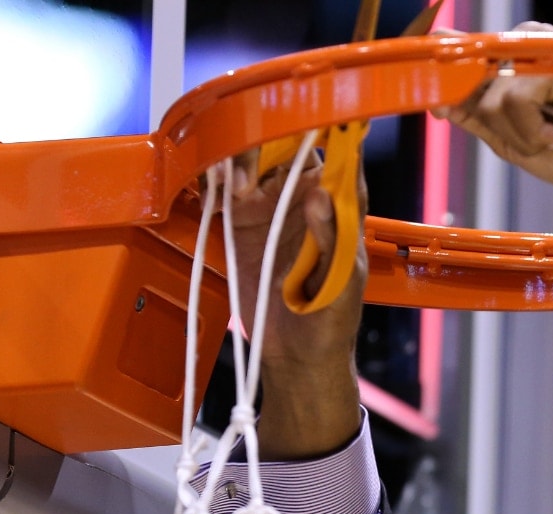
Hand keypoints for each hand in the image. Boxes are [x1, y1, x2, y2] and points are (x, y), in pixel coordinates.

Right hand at [217, 147, 366, 459]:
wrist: (295, 356)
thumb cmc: (332, 318)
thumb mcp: (341, 281)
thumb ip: (332, 238)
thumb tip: (320, 194)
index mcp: (338, 204)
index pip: (337, 152)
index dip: (322, 129)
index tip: (304, 118)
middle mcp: (303, 196)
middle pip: (284, 146)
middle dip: (265, 143)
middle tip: (252, 168)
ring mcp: (269, 207)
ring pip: (249, 160)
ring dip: (236, 160)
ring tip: (234, 188)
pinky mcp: (238, 223)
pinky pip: (222, 188)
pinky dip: (212, 178)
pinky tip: (211, 184)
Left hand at [434, 21, 552, 246]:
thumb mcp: (517, 142)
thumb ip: (480, 120)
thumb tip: (440, 101)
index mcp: (514, 60)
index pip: (462, 63)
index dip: (443, 83)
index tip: (435, 102)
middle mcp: (525, 44)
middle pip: (471, 82)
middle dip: (495, 125)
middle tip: (537, 141)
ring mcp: (542, 48)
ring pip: (493, 97)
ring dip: (520, 136)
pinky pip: (516, 98)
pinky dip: (532, 130)